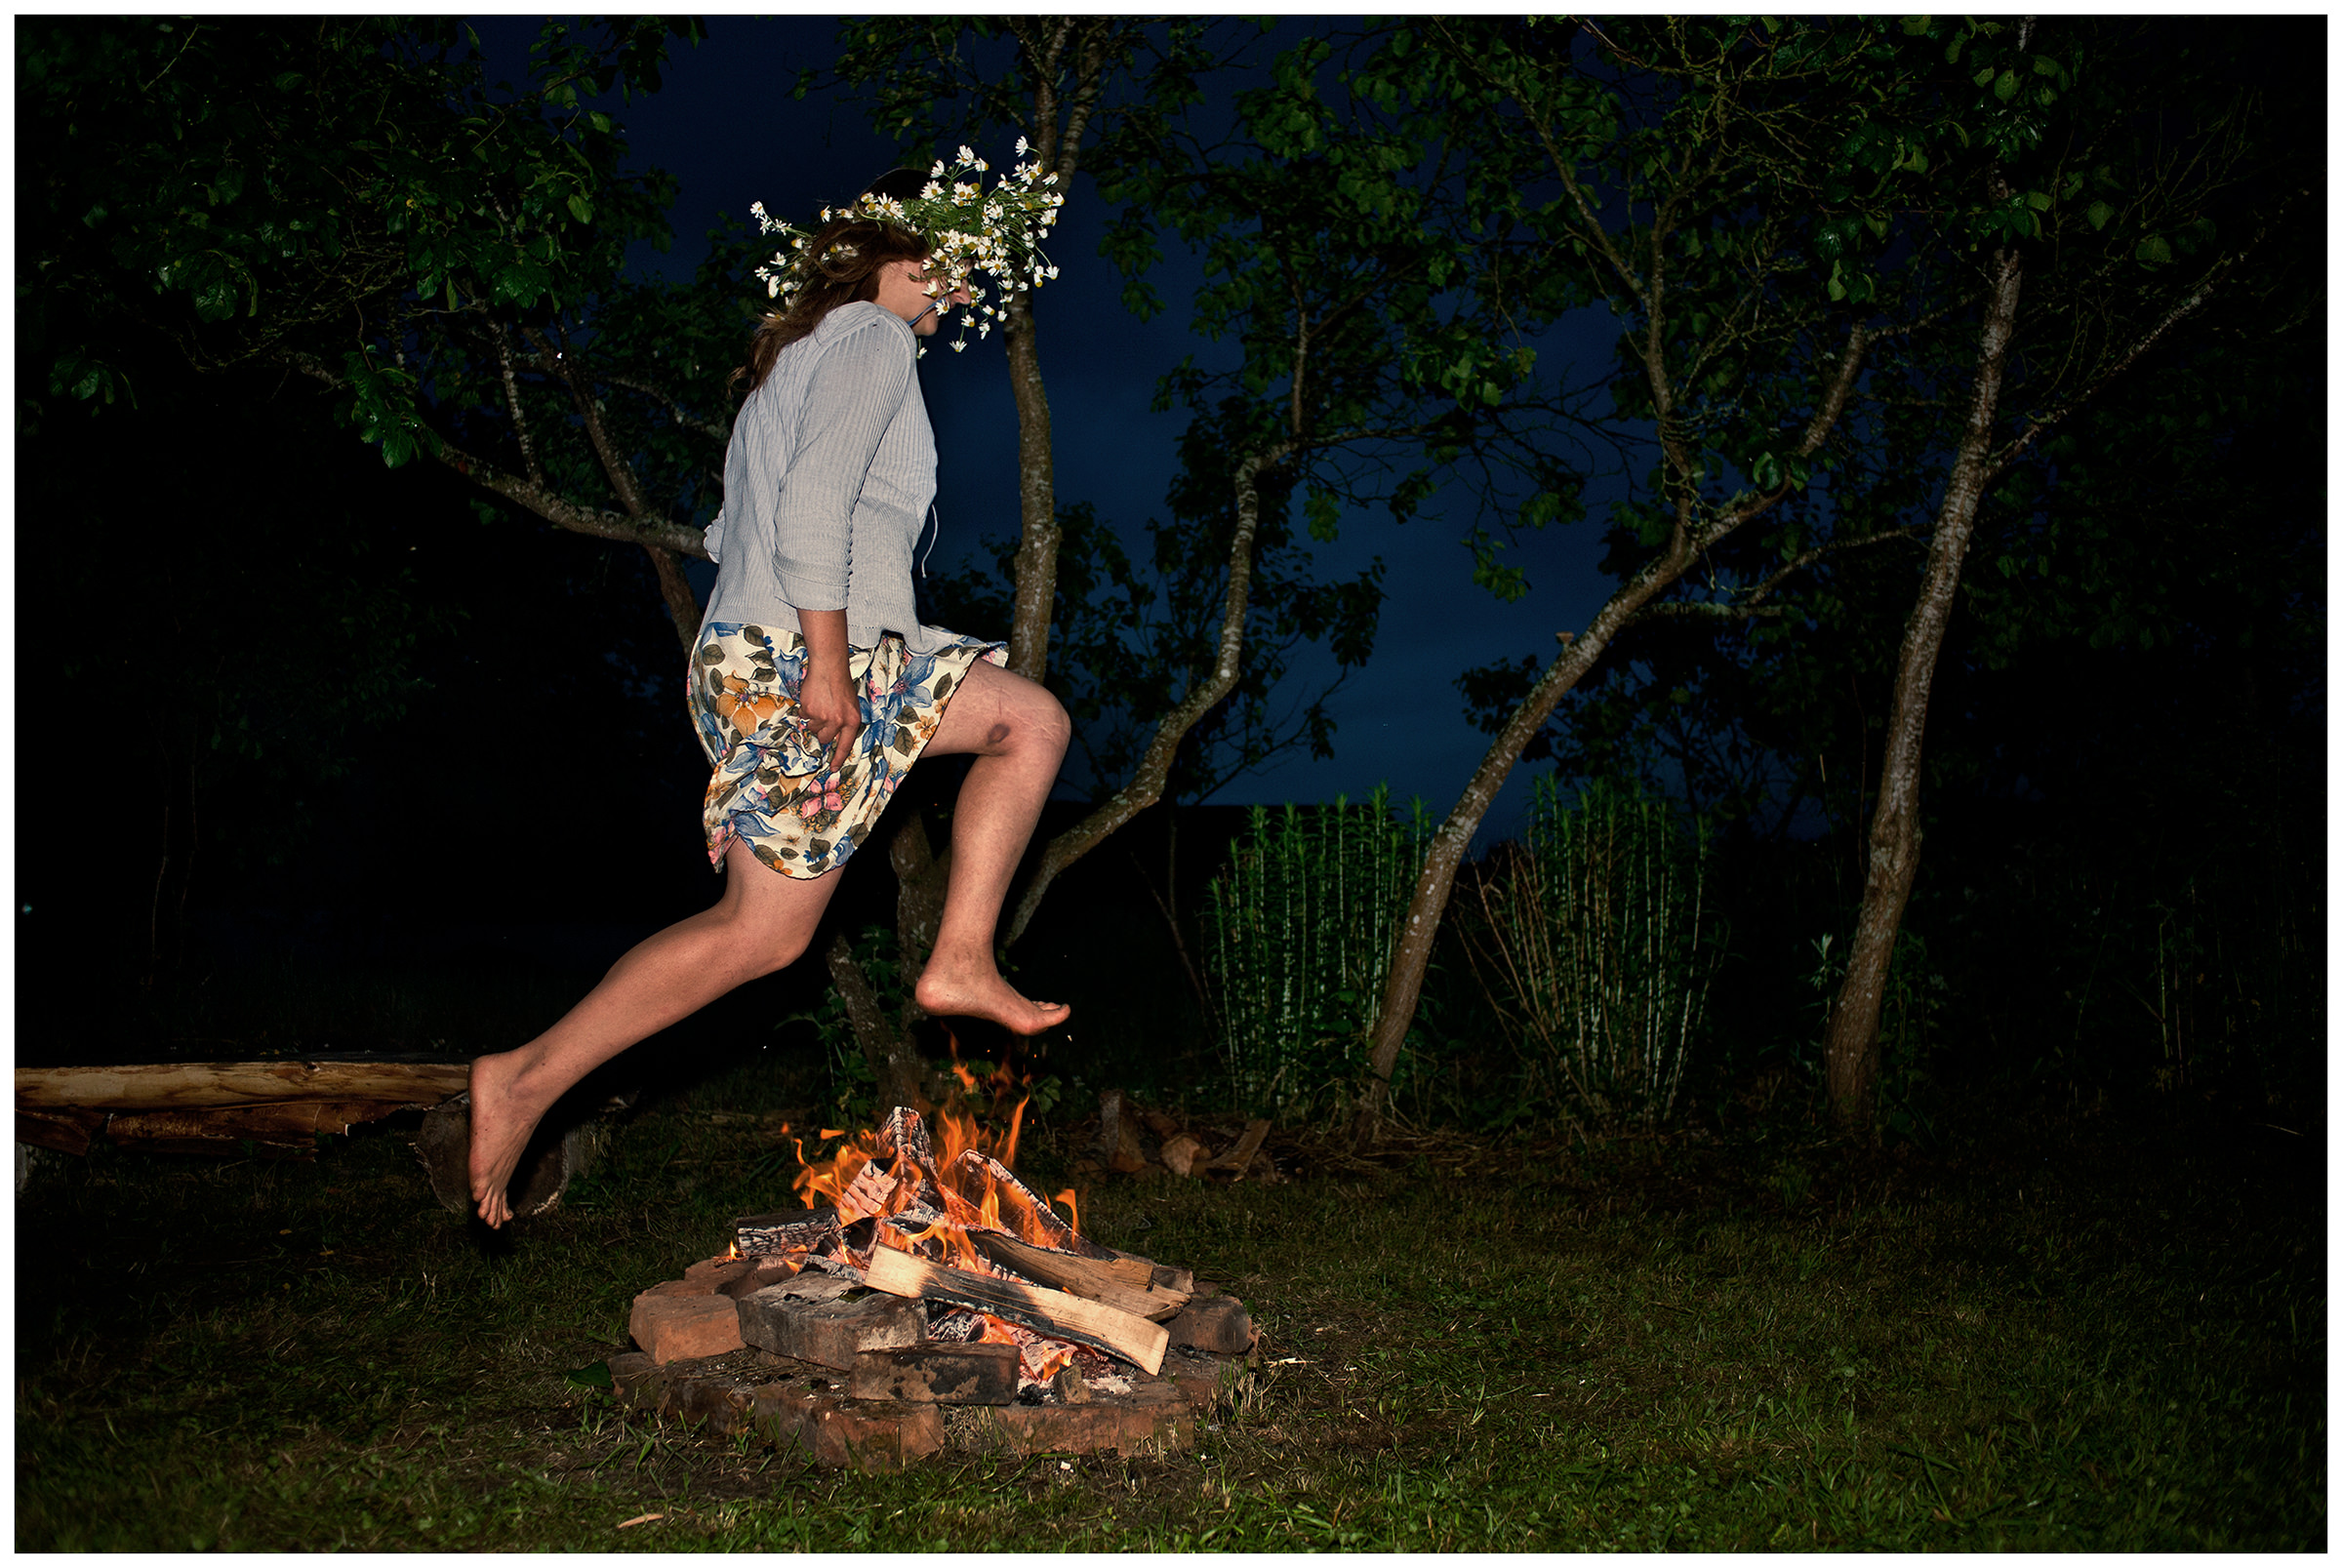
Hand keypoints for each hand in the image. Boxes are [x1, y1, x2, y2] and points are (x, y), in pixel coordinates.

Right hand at [800, 653, 861, 772]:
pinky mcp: (810, 710)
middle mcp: (838, 721)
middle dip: (821, 731)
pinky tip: (813, 698)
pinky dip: (806, 709)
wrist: (829, 668)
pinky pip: (804, 717)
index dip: (838, 758)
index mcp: (852, 721)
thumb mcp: (851, 706)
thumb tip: (835, 737)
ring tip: (820, 703)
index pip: (846, 745)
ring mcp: (823, 716)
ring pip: (813, 728)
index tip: (832, 768)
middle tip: (823, 716)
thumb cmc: (840, 685)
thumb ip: (845, 722)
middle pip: (825, 739)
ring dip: (813, 719)